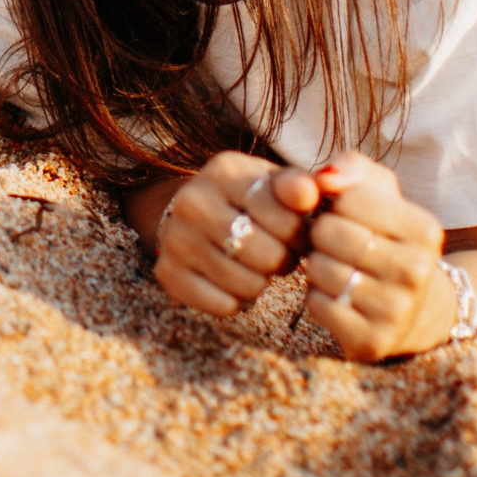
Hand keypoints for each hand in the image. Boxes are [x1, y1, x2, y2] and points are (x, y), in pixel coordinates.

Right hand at [148, 150, 313, 316]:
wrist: (197, 212)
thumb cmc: (250, 200)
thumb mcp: (275, 184)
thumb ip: (299, 186)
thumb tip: (308, 191)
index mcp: (225, 171)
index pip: (286, 221)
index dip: (300, 236)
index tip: (294, 233)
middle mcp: (193, 200)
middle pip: (268, 256)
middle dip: (283, 261)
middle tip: (277, 253)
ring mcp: (176, 237)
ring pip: (247, 285)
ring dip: (262, 282)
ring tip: (256, 266)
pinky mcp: (168, 272)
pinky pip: (222, 305)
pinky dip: (237, 302)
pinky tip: (233, 282)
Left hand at [284, 151, 449, 361]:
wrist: (415, 308)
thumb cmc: (386, 237)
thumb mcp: (379, 193)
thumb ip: (350, 168)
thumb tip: (322, 177)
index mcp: (425, 229)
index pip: (349, 198)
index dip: (336, 203)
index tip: (347, 214)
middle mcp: (417, 271)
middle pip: (330, 233)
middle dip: (322, 233)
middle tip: (335, 242)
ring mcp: (396, 311)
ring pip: (320, 269)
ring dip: (317, 264)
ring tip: (338, 266)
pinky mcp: (372, 341)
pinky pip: (317, 305)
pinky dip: (317, 296)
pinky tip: (337, 294)